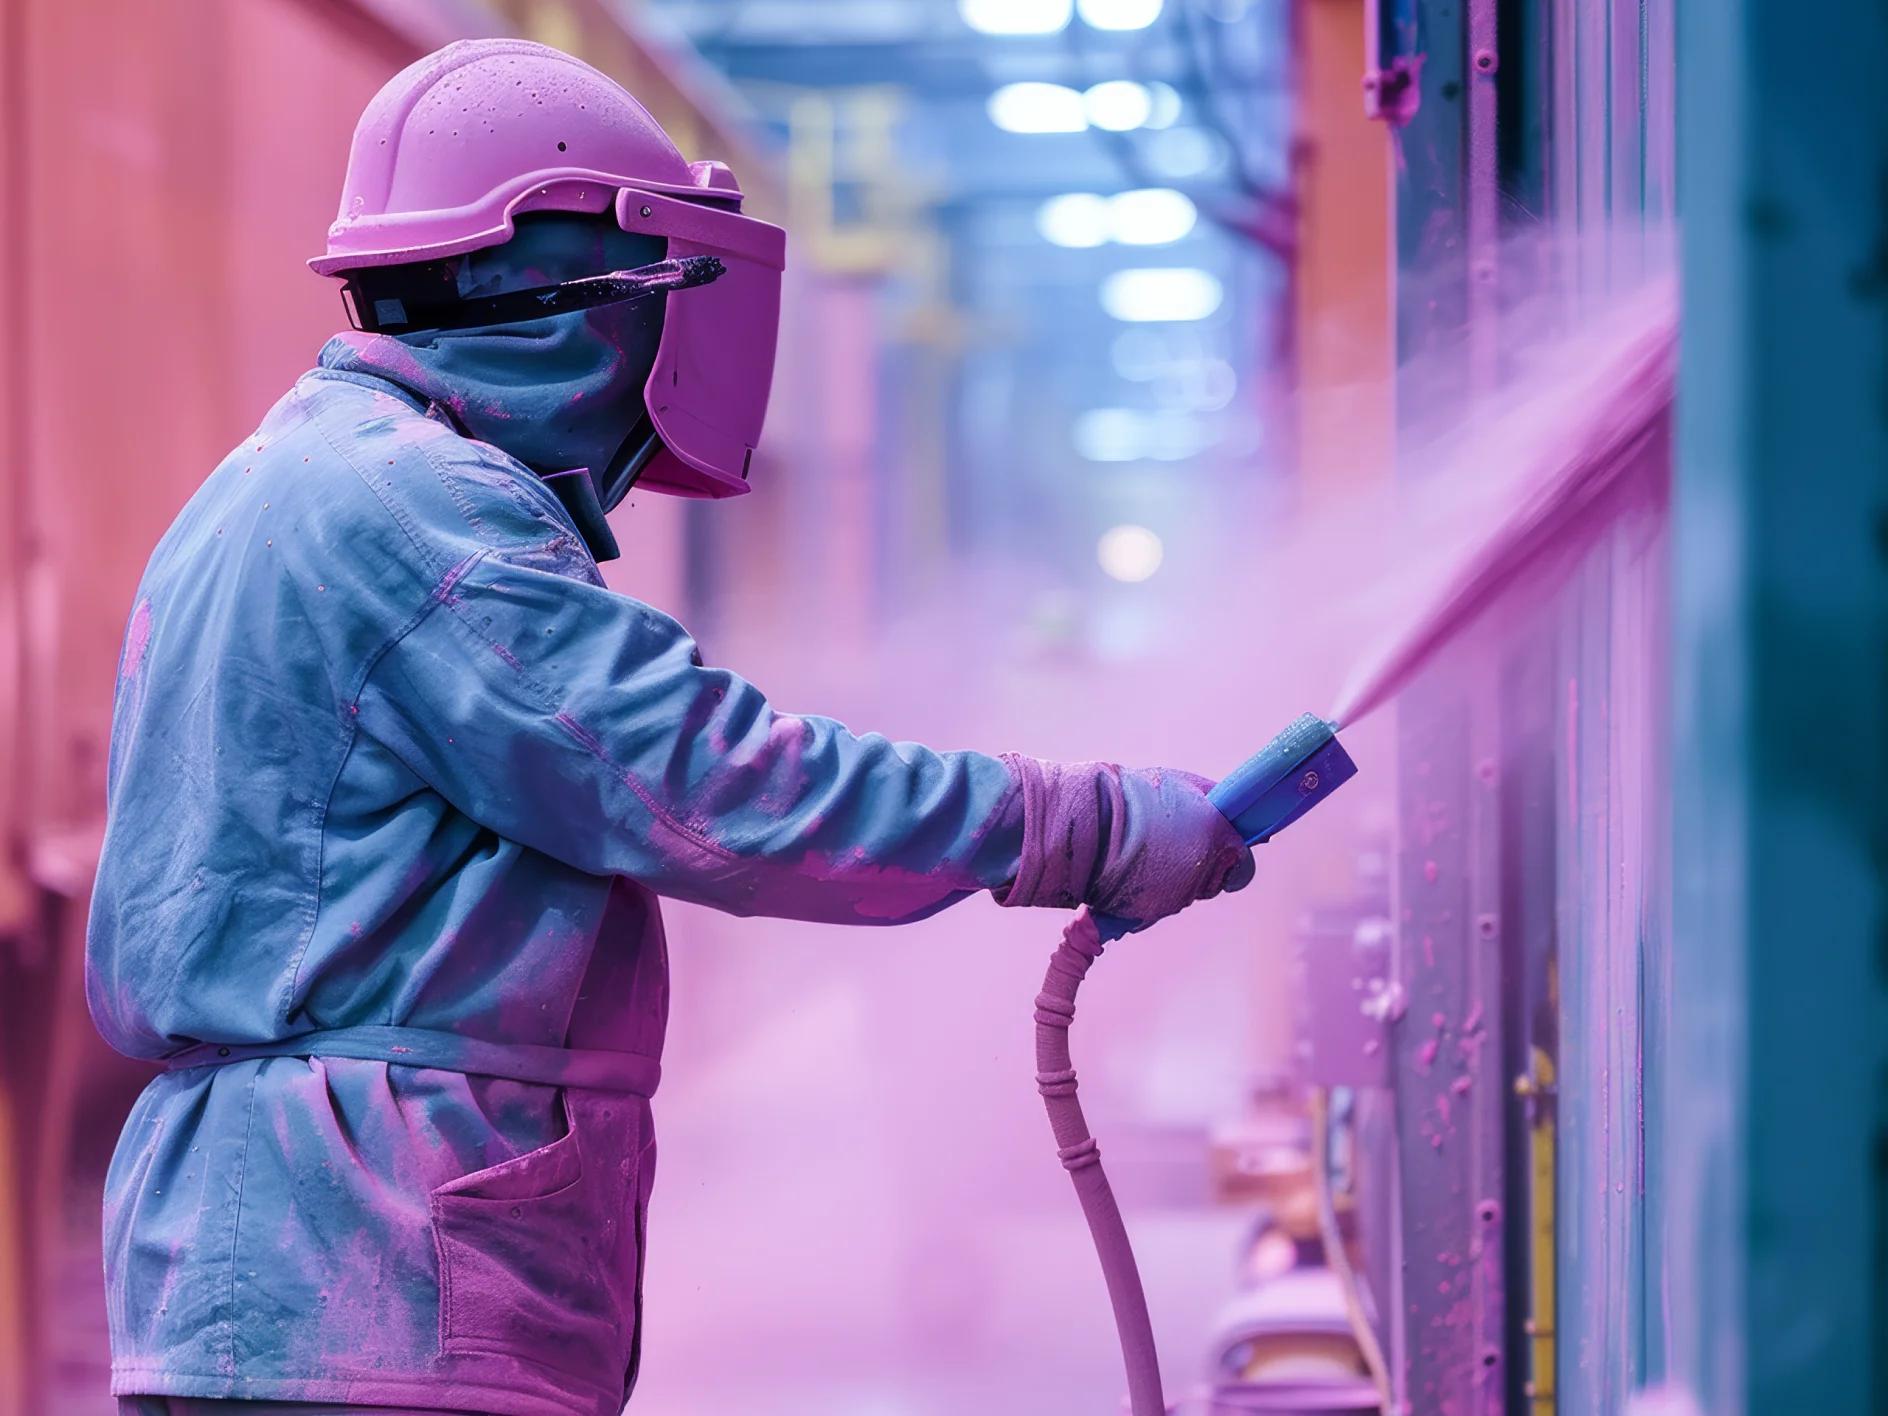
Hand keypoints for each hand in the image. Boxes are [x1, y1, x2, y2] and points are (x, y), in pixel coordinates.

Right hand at [995, 757, 1253, 931]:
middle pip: (1214, 880)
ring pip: (1185, 893)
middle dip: (1200, 864)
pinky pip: (1159, 905)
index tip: (1215, 844)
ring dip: (1173, 877)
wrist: (1084, 823)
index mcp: (1217, 837)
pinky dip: (1150, 890)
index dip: (1229, 853)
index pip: (1243, 862)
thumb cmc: (1130, 797)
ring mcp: (1176, 896)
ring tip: (1143, 852)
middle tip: (1170, 842)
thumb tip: (1246, 815)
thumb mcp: (1183, 784)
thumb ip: (1218, 801)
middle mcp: (1202, 871)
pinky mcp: (1150, 913)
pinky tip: (1130, 869)